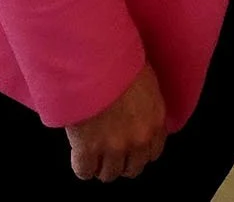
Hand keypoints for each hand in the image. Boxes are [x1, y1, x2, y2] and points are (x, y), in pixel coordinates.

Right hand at [67, 65, 166, 181]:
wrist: (94, 60)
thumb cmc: (119, 61)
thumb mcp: (145, 81)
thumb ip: (147, 105)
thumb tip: (140, 114)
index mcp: (155, 121)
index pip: (153, 153)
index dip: (139, 152)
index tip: (130, 148)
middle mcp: (138, 139)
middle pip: (132, 169)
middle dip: (121, 163)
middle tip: (110, 153)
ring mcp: (113, 146)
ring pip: (109, 174)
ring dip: (101, 167)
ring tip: (94, 155)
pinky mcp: (87, 148)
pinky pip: (84, 171)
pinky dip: (81, 166)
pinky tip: (78, 155)